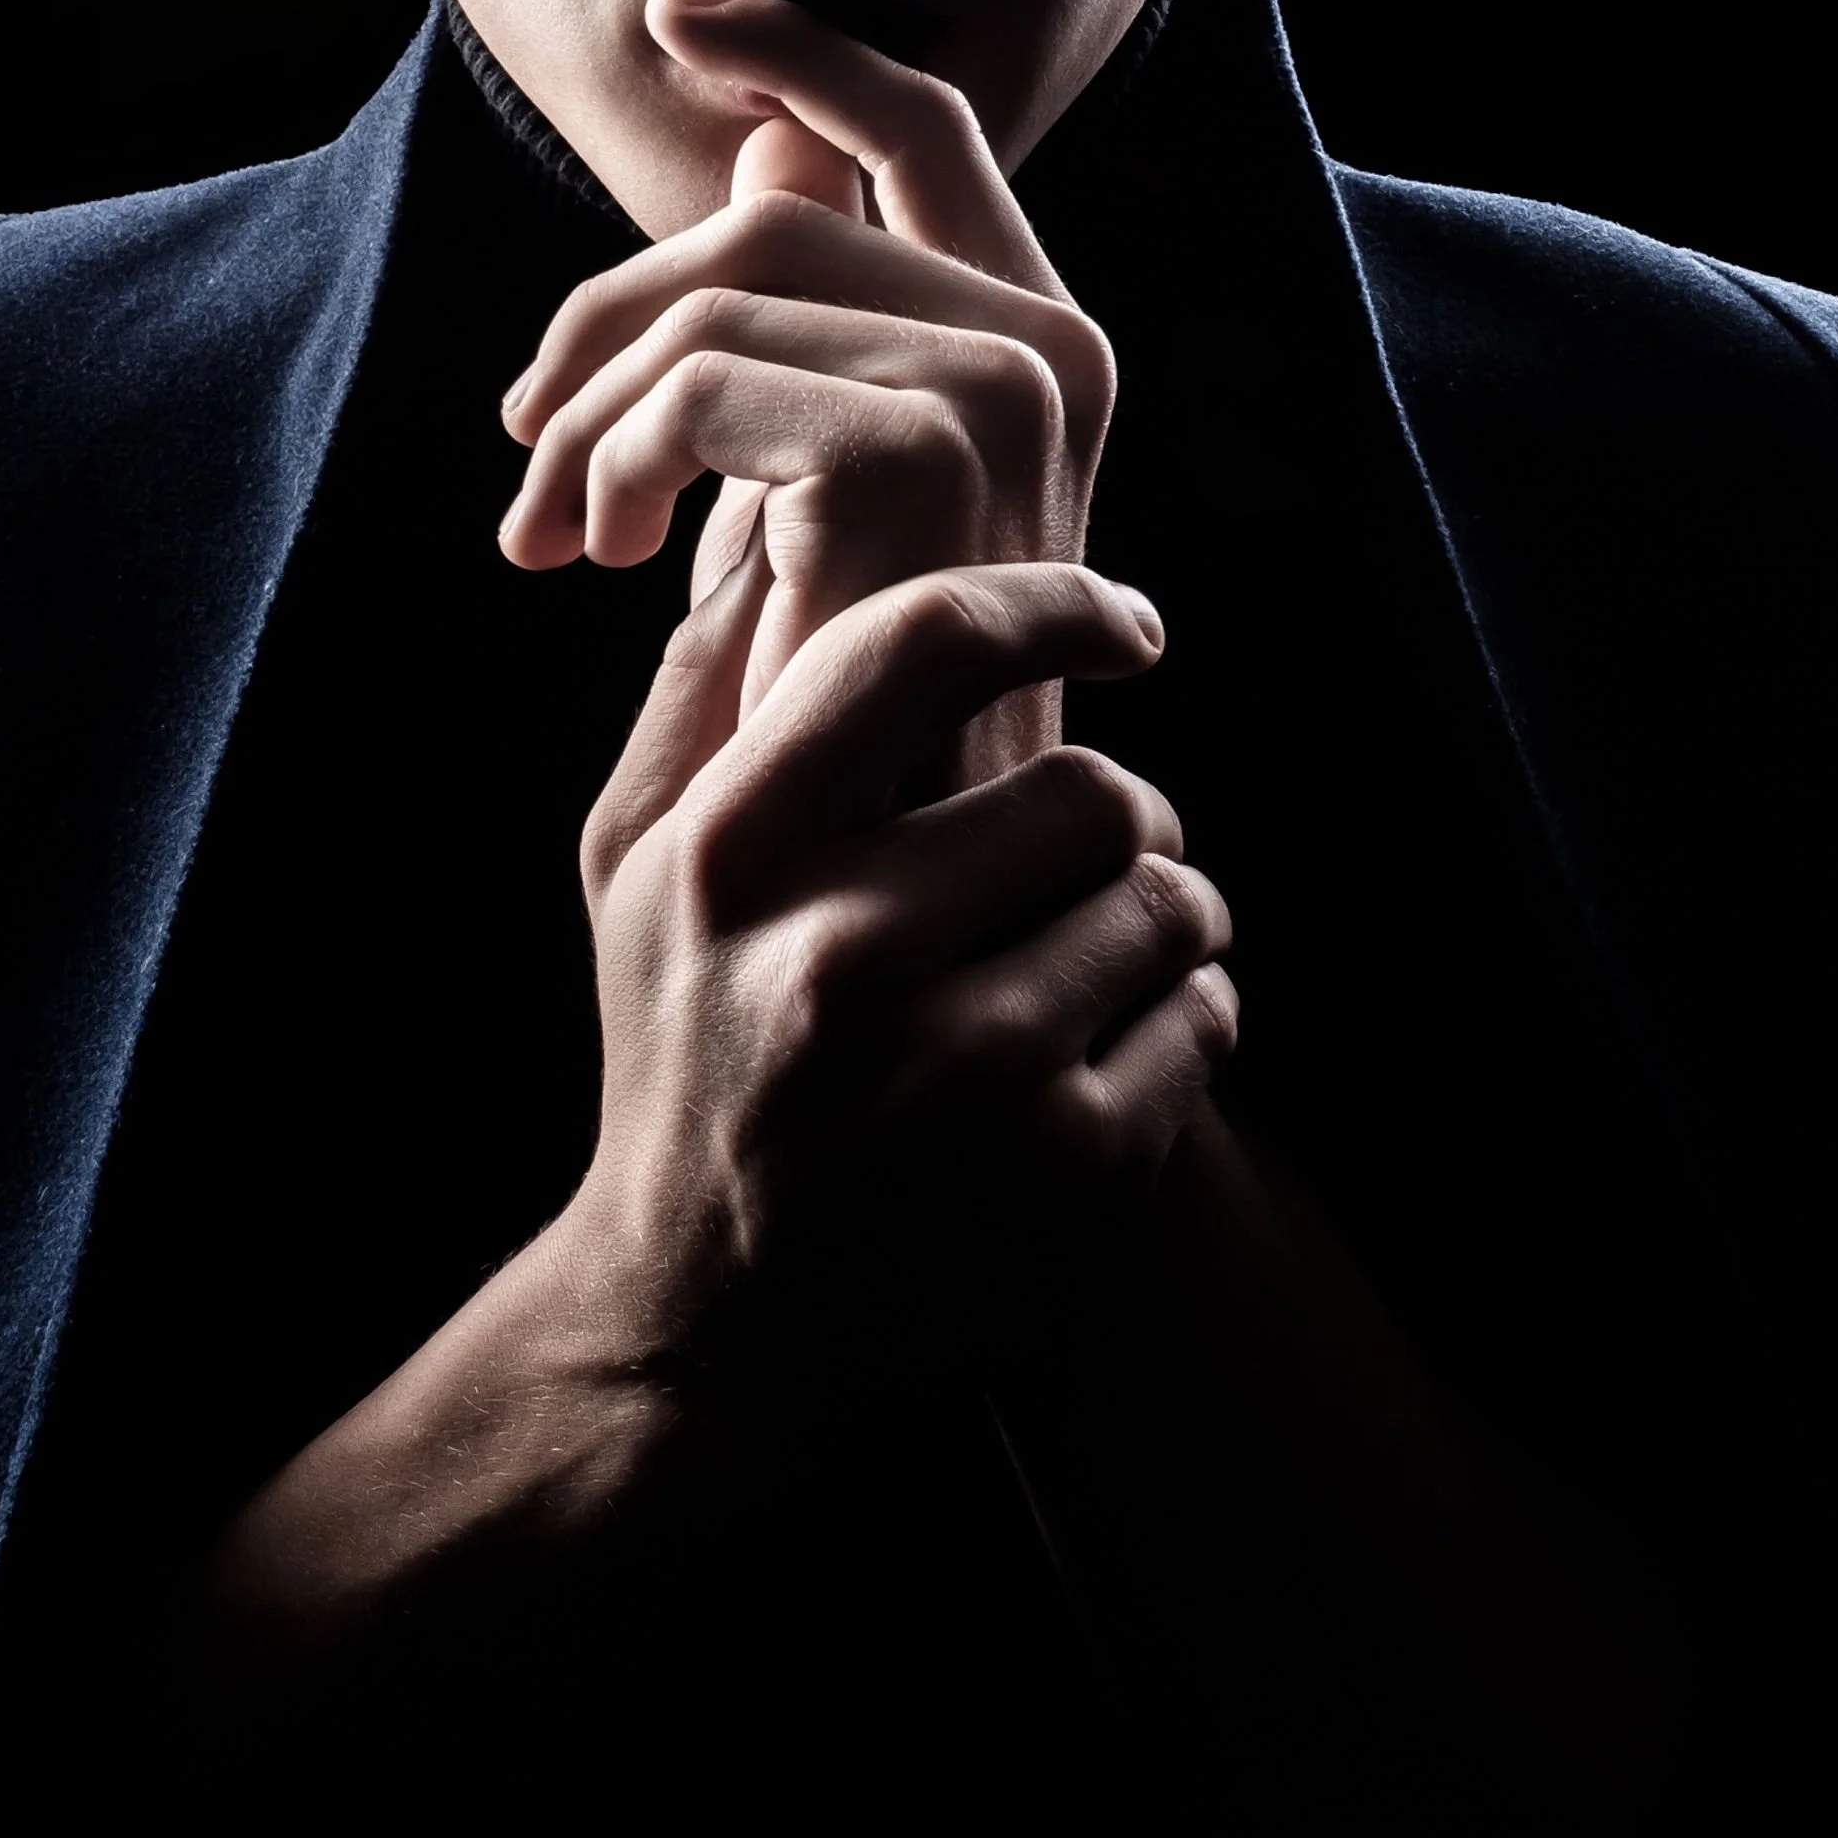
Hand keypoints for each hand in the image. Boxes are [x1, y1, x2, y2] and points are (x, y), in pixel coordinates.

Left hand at [498, 0, 1118, 780]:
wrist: (864, 896)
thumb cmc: (829, 726)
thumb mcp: (798, 496)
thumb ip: (796, 323)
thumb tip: (765, 143)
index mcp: (1033, 349)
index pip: (927, 127)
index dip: (799, 53)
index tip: (678, 26)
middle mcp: (1049, 352)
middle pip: (770, 213)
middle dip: (608, 320)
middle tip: (523, 452)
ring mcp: (1003, 389)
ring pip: (715, 289)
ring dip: (586, 415)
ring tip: (550, 535)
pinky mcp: (927, 446)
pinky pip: (695, 375)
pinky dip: (607, 458)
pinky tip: (592, 557)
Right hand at [568, 551, 1236, 1387]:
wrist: (698, 1317)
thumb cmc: (679, 1043)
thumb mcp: (631, 861)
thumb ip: (701, 683)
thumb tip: (777, 520)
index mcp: (730, 853)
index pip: (922, 643)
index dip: (1054, 602)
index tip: (1127, 619)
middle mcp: (838, 956)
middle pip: (1091, 786)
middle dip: (1120, 810)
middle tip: (1090, 847)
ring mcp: (958, 1072)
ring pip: (1170, 900)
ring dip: (1160, 910)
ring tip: (1093, 948)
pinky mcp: (1059, 1171)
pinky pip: (1206, 1018)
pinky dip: (1182, 1017)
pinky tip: (1102, 1046)